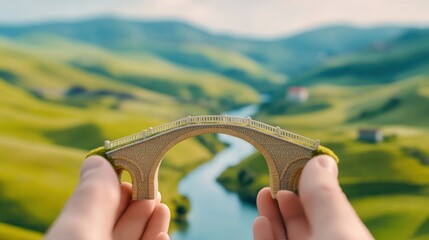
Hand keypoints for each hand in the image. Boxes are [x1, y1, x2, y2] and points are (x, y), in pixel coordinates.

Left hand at [45, 156, 169, 239]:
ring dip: (153, 221)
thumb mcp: (78, 229)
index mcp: (73, 233)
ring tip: (162, 206)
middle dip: (140, 202)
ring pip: (136, 237)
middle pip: (119, 221)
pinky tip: (163, 234)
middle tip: (154, 189)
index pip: (95, 205)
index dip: (116, 186)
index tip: (136, 171)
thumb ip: (91, 196)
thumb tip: (96, 159)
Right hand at [253, 155, 373, 239]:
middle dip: (286, 195)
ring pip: (285, 234)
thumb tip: (321, 160)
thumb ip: (326, 199)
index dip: (311, 184)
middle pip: (303, 220)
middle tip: (274, 176)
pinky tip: (261, 220)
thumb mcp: (337, 231)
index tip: (294, 163)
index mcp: (346, 236)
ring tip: (263, 193)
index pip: (329, 207)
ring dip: (272, 213)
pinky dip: (264, 234)